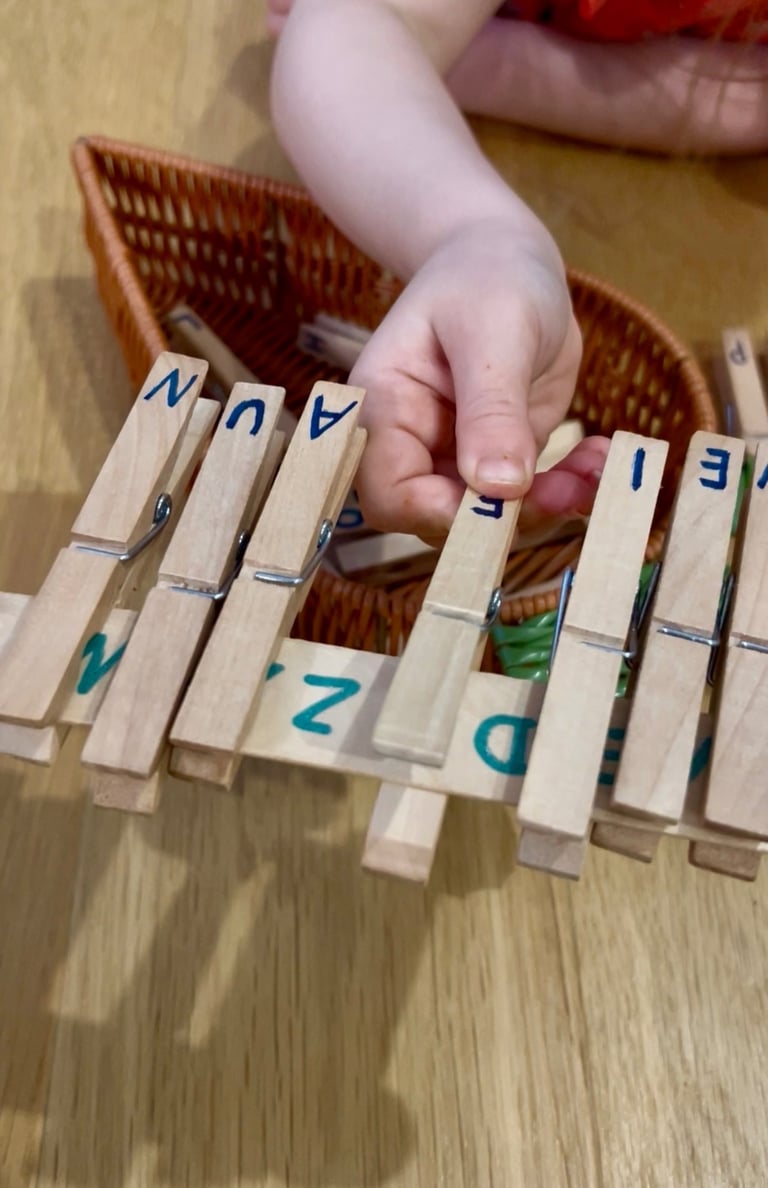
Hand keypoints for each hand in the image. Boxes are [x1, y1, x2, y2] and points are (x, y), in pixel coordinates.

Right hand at [351, 217, 608, 540]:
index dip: (435, 513)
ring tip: (594, 472)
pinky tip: (597, 459)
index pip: (388, 492)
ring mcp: (456, 456)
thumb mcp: (494, 330)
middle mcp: (412, 444)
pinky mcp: (500, 460)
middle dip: (505, 518)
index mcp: (384, 409)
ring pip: (490, 518)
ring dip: (546, 507)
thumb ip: (492, 408)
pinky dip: (567, 488)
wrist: (510, 260)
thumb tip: (499, 487)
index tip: (499, 501)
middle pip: (439, 518)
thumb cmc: (486, 275)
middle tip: (568, 490)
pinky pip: (528, 498)